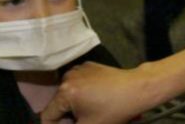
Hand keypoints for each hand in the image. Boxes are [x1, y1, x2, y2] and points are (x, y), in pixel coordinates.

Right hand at [40, 62, 156, 123]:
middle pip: (58, 104)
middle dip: (66, 116)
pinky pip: (78, 83)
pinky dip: (82, 92)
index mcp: (65, 92)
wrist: (137, 88)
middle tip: (85, 120)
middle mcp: (67, 77)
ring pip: (67, 93)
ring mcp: (78, 69)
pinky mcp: (88, 66)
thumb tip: (65, 123)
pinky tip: (98, 97)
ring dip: (74, 104)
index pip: (47, 115)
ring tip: (92, 110)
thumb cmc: (114, 109)